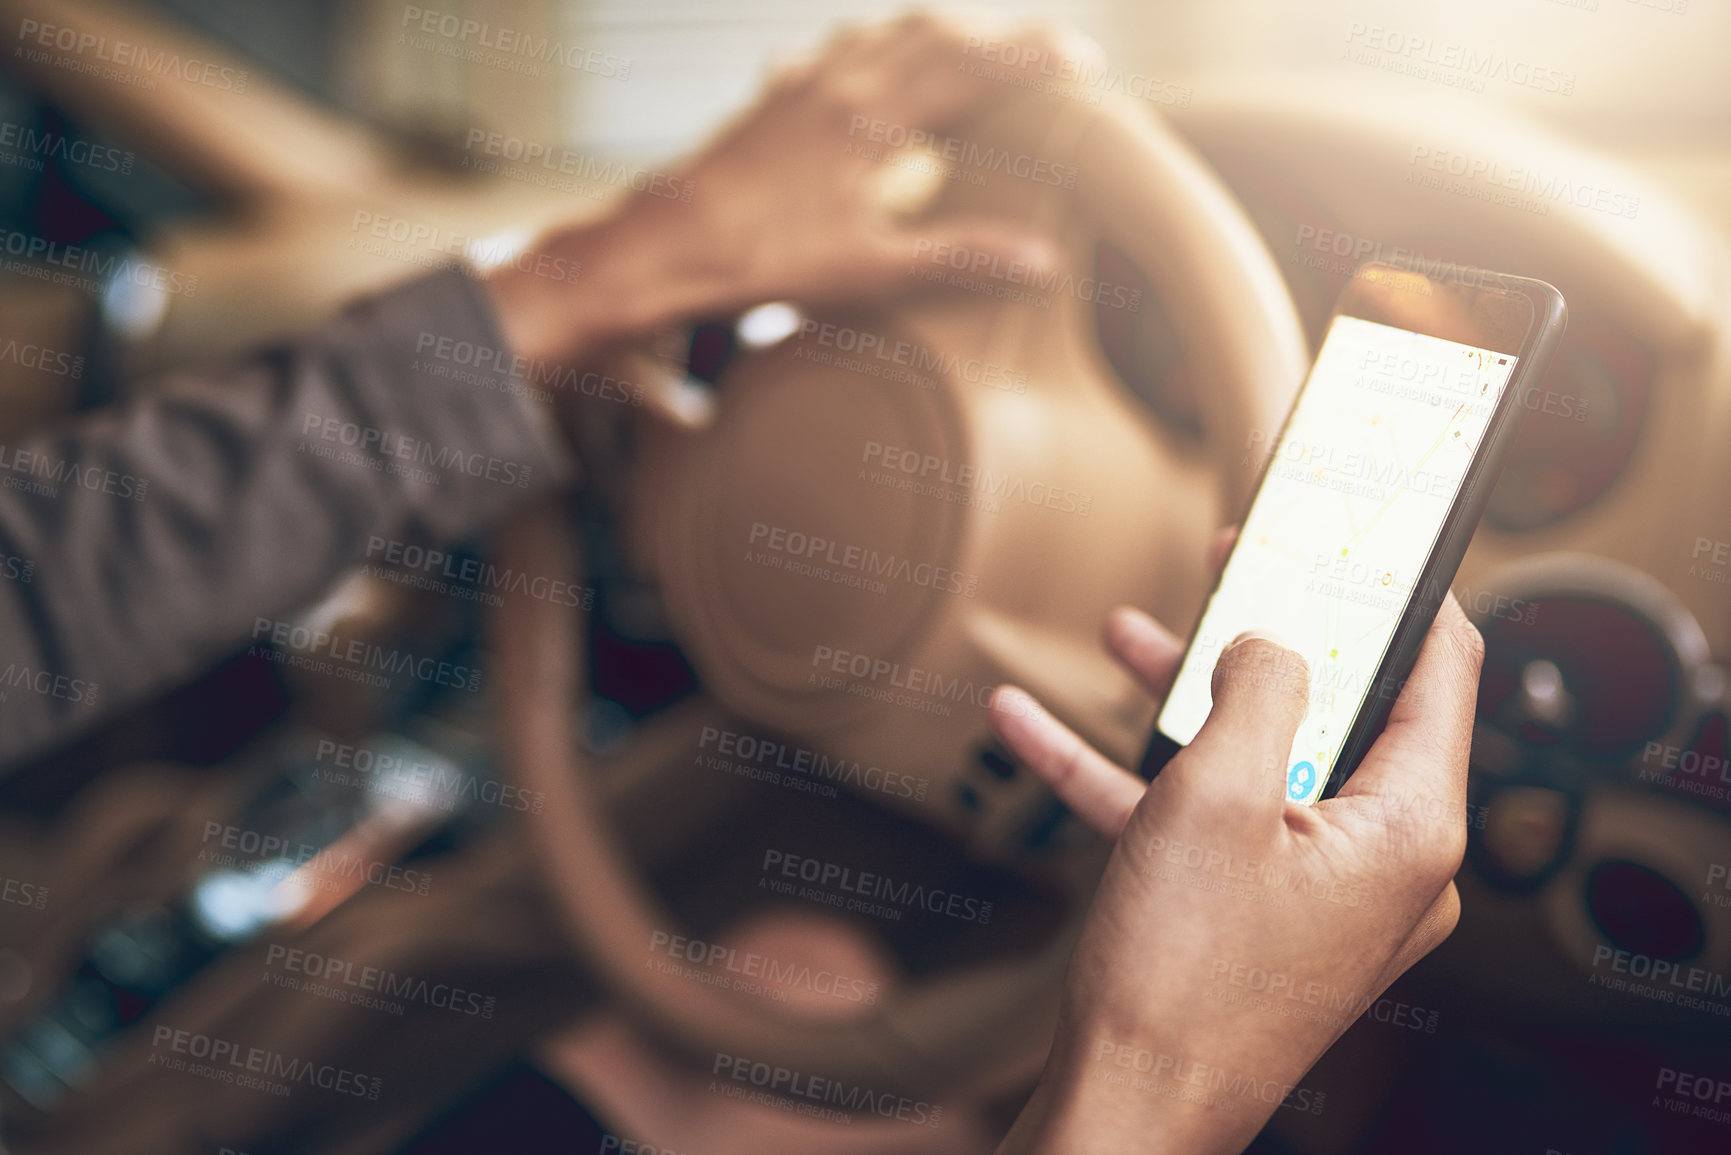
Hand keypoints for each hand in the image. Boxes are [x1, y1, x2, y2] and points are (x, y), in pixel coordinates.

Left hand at [484, 13, 1077, 368]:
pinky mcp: (768, 104)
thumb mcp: (874, 268)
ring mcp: (799, 86)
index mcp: (874, 116)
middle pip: (932, 34)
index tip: (1082, 58)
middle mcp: (839, 84)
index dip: (1033, 58)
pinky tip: (852, 68)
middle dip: (992, 36)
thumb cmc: (768, 261)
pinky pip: (825, 57)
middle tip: (1037, 49)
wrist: (669, 246)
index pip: (973, 70)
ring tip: (964, 47)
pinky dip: (861, 52)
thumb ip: (961, 258)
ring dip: (930, 34)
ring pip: (879, 35)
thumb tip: (1043, 262)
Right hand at [992, 548, 1483, 1153]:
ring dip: (1185, 700)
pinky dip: (1133, 777)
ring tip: (1127, 636)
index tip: (1360, 534)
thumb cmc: (1183, 972)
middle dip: (1265, 637)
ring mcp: (1318, 893)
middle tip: (1234, 568)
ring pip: (1260, 762)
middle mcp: (1381, 860)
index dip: (1400, 590)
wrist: (1129, 1105)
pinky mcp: (1258, 917)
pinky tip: (1037, 732)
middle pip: (1338, 711)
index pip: (1440, 671)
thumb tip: (1270, 644)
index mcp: (1408, 825)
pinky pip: (1203, 825)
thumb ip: (1260, 688)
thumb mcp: (1217, 794)